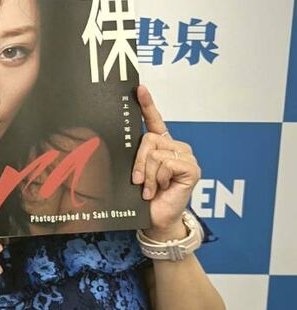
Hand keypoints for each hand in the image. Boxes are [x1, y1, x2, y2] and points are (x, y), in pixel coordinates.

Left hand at [132, 85, 200, 238]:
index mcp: (161, 146)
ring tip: (150, 189)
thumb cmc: (145, 198)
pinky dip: (158, 179)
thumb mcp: (136, 173)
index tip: (139, 89)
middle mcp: (175, 147)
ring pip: (155, 152)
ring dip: (147, 175)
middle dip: (138, 162)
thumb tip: (117, 144)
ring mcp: (186, 156)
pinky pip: (166, 163)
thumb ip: (134, 157)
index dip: (147, 105)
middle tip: (138, 181)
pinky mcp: (192, 168)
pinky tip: (161, 189)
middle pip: (148, 138)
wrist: (156, 220)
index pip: (154, 121)